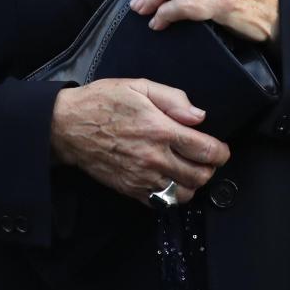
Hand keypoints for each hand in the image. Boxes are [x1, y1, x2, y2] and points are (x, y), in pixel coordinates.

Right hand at [50, 79, 230, 206]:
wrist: (68, 126)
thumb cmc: (102, 102)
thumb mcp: (139, 86)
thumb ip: (173, 99)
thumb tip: (199, 115)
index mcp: (160, 130)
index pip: (205, 150)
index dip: (221, 152)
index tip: (222, 149)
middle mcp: (154, 158)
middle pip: (199, 177)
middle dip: (211, 169)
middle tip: (208, 159)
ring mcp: (142, 178)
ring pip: (183, 195)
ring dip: (193, 184)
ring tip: (190, 170)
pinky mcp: (130, 190)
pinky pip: (161, 203)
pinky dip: (172, 196)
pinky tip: (170, 180)